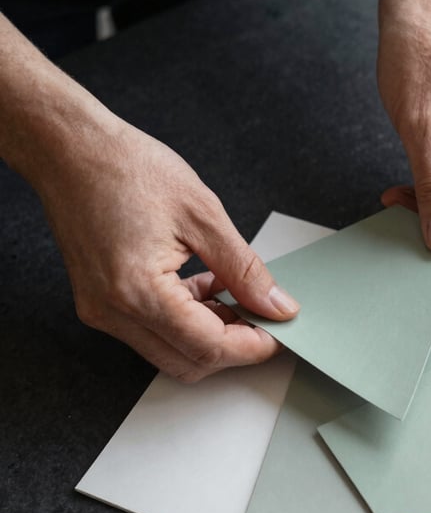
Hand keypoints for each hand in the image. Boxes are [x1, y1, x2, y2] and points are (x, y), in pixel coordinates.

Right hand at [33, 117, 298, 380]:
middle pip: (188, 363)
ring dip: (209, 334)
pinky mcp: (100, 303)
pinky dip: (184, 320)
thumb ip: (244, 269)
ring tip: (236, 295)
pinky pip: (151, 331)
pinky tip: (205, 287)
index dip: (252, 346)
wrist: (69, 149)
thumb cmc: (126, 167)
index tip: (280, 330)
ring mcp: (101, 311)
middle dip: (233, 347)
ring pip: (170, 352)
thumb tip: (276, 306)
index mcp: (138, 290)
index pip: (208, 347)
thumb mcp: (203, 214)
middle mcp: (113, 312)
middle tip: (264, 317)